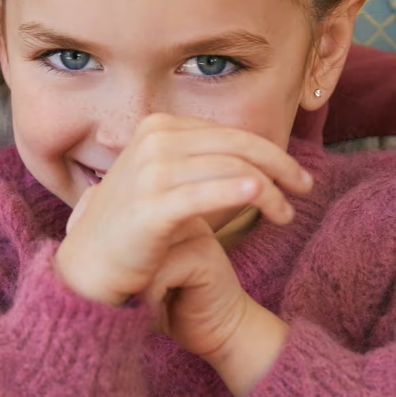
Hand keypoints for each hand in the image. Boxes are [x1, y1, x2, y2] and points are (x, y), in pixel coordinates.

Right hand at [53, 114, 313, 339]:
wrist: (89, 267)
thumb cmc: (135, 231)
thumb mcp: (168, 184)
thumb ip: (202, 166)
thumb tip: (251, 162)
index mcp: (160, 128)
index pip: (229, 134)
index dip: (269, 152)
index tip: (293, 176)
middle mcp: (154, 141)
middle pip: (236, 146)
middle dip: (279, 166)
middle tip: (306, 187)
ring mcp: (149, 171)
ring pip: (230, 170)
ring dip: (268, 191)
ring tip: (286, 214)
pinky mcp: (150, 206)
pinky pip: (204, 194)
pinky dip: (237, 192)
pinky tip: (260, 198)